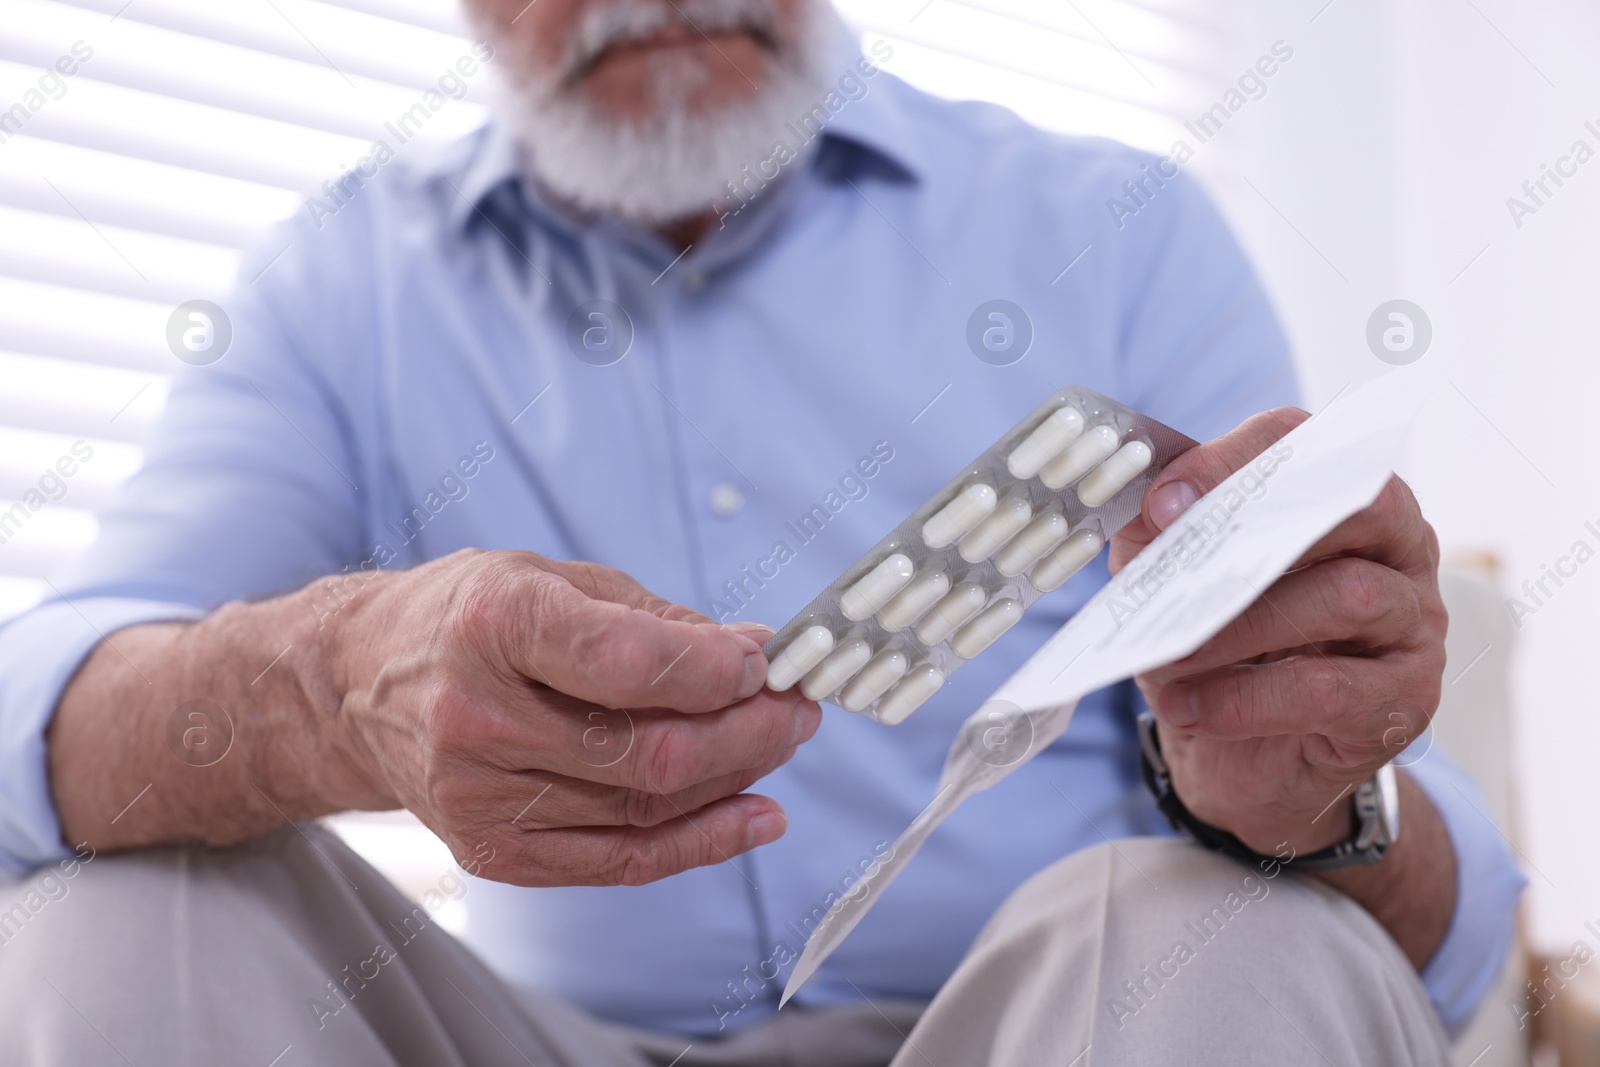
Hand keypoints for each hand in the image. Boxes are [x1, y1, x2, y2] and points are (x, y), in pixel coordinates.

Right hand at [320, 549, 817, 885]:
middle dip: (748, 732)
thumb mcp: (554, 579)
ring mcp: (478, 795)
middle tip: (798, 707)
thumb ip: (658, 620)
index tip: (766, 662)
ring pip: (644, 807)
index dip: (711, 669)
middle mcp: (476, 715)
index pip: (621, 660)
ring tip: (781, 742)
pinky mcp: (493, 851)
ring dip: (737, 778)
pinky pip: (621, 861)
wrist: (357, 687)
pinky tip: (756, 814)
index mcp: (493, 623)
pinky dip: (702, 841)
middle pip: (647, 750)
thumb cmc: (470, 617)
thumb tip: (759, 652)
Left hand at [1110, 409, 1446, 855]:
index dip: (1233, 461)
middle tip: (1174, 578)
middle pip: (1359, 506)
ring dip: (1241, 629)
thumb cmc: (1219, 652)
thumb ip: (1163, 539)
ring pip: (1346, 597)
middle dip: (1255, 537)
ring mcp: (1413, 624)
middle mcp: (1398, 548)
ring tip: (1168, 656)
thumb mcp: (1177, 583)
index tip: (1163, 504)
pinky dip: (1248, 699)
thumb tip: (1144, 510)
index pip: (1306, 444)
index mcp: (1340, 498)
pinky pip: (1332, 690)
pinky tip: (1190, 708)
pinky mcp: (1404, 700)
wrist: (1246, 762)